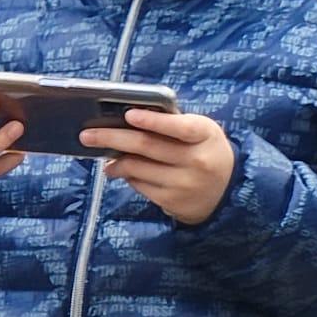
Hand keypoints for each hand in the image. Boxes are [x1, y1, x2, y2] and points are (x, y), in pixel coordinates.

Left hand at [82, 109, 235, 224]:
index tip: (128, 114)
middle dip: (112, 138)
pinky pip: (141, 186)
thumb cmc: (206, 148)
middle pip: (147, 146)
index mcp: (204, 134)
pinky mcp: (173, 202)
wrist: (229, 189)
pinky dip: (127, 175)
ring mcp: (184, 184)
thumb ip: (173, 124)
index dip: (152, 121)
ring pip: (139, 168)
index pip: (177, 127)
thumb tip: (128, 120)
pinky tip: (120, 169)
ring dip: (115, 161)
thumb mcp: (200, 131)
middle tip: (87, 135)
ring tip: (101, 154)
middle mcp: (196, 161)